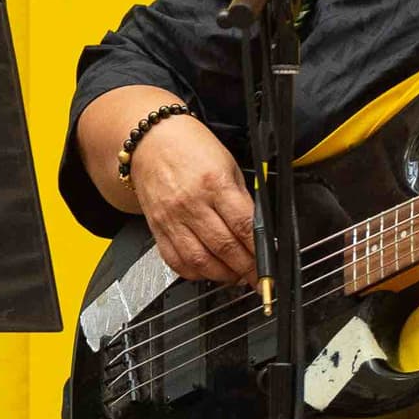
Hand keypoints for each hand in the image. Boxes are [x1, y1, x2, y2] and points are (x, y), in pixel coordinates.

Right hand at [132, 118, 258, 284]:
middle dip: (246, 268)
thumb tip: (256, 230)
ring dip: (222, 275)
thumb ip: (241, 198)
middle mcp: (191, 204)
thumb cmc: (189, 147)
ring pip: (200, 260)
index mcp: (214, 183)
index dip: (260, 250)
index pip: (243, 226)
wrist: (149, 142)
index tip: (269, 263)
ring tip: (235, 276)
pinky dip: (194, 273)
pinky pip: (175, 260)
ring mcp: (171, 218)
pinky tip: (207, 270)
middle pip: (224, 247)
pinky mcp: (157, 228)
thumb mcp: (227, 164)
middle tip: (257, 276)